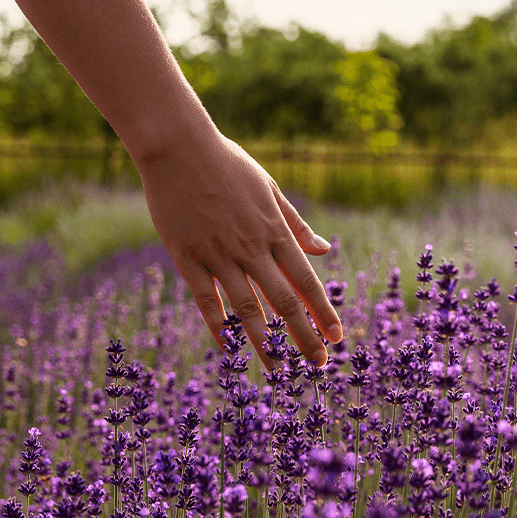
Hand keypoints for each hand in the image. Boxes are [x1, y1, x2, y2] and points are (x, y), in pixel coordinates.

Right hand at [137, 131, 341, 366]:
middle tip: (318, 364)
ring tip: (277, 370)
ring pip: (247, 309)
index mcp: (275, 231)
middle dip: (304, 336)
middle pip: (284, 302)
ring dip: (264, 343)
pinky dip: (219, 328)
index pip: (306, 281)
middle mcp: (252, 247)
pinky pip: (207, 301)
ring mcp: (219, 254)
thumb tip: (324, 250)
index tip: (337, 336)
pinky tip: (229, 351)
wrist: (179, 147)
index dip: (323, 311)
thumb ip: (295, 224)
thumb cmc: (226, 163)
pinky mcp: (188, 257)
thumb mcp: (269, 188)